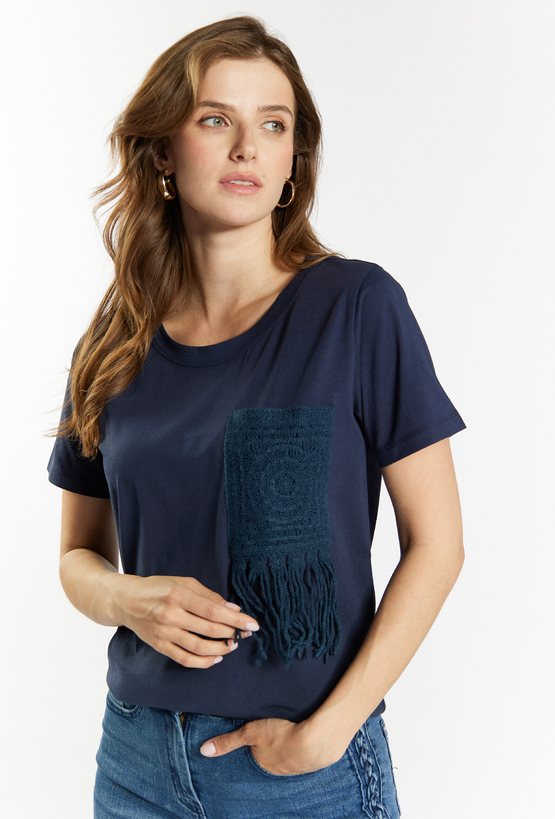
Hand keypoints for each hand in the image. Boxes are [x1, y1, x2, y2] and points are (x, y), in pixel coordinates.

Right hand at [116, 574, 258, 668]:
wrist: (127, 600)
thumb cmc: (159, 588)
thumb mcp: (183, 582)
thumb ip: (208, 595)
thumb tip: (233, 609)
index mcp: (178, 594)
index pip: (213, 610)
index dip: (235, 619)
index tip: (252, 624)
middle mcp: (170, 614)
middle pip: (208, 629)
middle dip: (231, 633)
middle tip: (244, 634)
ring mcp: (164, 632)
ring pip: (198, 647)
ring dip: (220, 649)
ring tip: (232, 645)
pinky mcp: (160, 646)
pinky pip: (185, 659)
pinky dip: (203, 661)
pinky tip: (216, 657)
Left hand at [199, 717, 347, 775]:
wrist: (318, 740)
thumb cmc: (282, 735)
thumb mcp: (250, 733)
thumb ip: (228, 741)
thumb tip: (203, 751)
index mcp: (264, 764)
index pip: (256, 754)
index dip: (257, 742)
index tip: (261, 730)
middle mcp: (280, 769)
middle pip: (273, 755)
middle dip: (274, 744)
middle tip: (277, 728)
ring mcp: (299, 765)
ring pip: (290, 753)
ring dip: (291, 743)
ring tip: (291, 728)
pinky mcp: (315, 758)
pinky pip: (307, 751)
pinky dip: (306, 742)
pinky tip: (307, 732)